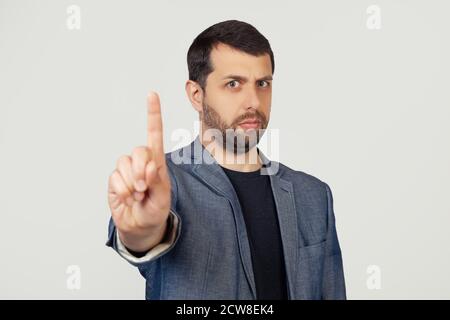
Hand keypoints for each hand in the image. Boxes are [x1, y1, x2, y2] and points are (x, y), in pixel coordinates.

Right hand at [108, 92, 170, 250]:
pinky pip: (115, 178)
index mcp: (157, 162)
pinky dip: (123, 191)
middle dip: (142, 170)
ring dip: (132, 183)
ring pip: (124, 164)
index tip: (151, 95)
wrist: (140, 226)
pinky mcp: (114, 180)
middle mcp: (141, 162)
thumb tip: (151, 166)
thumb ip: (158, 182)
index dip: (153, 114)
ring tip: (138, 195)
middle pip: (138, 151)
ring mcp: (126, 170)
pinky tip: (128, 198)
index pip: (154, 134)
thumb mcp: (163, 199)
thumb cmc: (155, 210)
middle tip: (145, 188)